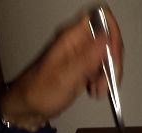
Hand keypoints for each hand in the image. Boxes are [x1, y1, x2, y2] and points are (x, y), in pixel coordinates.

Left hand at [0, 6, 123, 129]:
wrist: (28, 106)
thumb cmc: (40, 91)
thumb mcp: (66, 76)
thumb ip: (88, 57)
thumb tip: (107, 39)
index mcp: (71, 38)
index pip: (100, 18)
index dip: (112, 35)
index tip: (113, 57)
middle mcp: (77, 43)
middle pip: (108, 39)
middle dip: (113, 61)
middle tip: (107, 80)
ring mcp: (81, 55)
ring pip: (107, 55)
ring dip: (109, 74)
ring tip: (98, 90)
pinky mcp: (83, 67)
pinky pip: (101, 68)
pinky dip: (103, 80)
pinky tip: (95, 90)